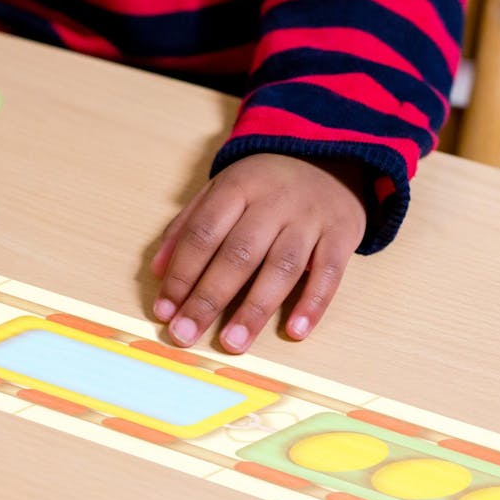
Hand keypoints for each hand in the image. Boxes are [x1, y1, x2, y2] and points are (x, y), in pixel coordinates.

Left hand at [151, 153, 366, 352]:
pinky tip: (295, 331)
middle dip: (208, 299)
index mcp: (238, 186)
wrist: (330, 157)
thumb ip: (188, 226)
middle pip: (238, 254)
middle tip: (186, 334)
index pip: (203, 233)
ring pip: (281, 267)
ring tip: (233, 342)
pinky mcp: (342, 234)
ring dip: (255, 309)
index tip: (165, 310)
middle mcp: (274, 201)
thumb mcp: (223, 190)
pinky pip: (329, 273)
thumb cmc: (266, 185)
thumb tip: (158, 271)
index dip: (181, 274)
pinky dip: (313, 304)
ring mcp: (310, 218)